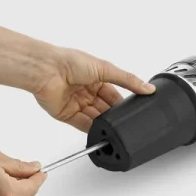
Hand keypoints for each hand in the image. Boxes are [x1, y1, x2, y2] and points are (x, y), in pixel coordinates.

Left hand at [34, 47, 154, 131]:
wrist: (47, 70)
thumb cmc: (70, 62)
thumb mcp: (106, 69)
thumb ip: (128, 80)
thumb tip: (148, 87)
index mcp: (96, 78)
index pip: (114, 96)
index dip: (123, 104)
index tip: (134, 112)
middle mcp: (86, 91)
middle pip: (105, 109)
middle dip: (113, 116)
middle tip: (123, 122)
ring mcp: (76, 103)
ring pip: (95, 118)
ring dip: (103, 124)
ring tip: (113, 129)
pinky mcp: (66, 114)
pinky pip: (82, 125)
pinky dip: (91, 130)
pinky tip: (100, 133)